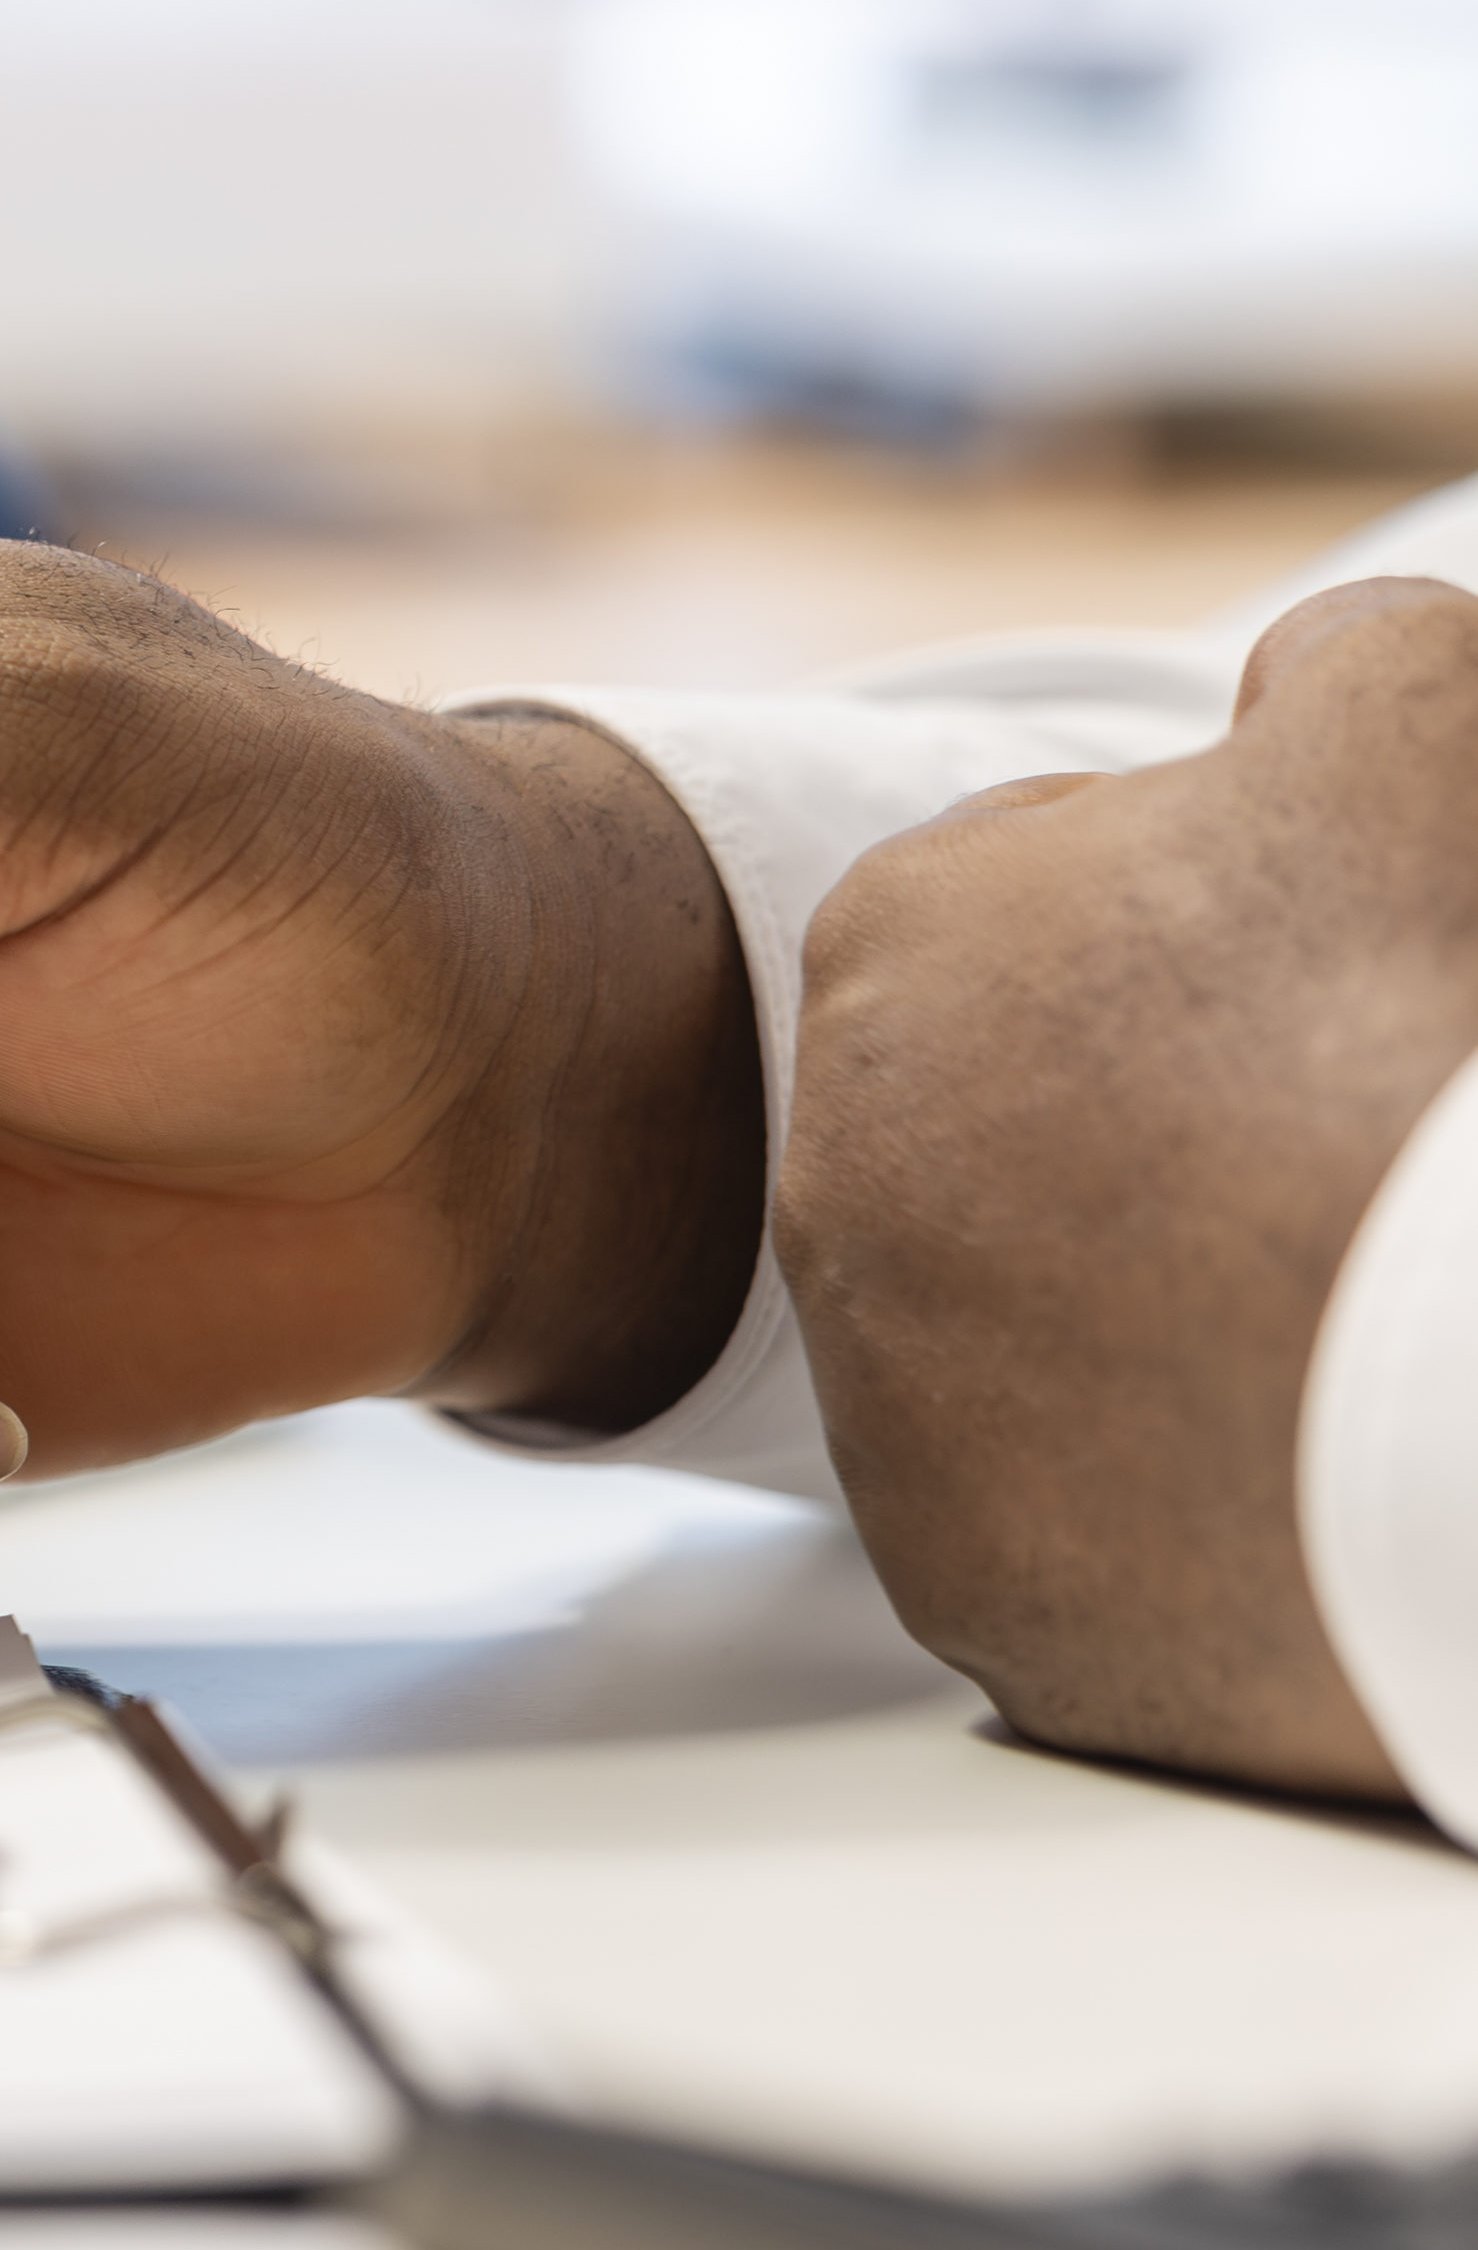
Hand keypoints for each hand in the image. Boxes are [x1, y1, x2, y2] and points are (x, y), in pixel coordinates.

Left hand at [783, 578, 1477, 1802]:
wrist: (1465, 1398)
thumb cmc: (1424, 1036)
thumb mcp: (1424, 730)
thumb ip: (1354, 665)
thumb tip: (1313, 668)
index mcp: (900, 943)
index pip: (1030, 892)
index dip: (1212, 915)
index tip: (1330, 962)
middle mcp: (833, 1181)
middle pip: (1025, 1117)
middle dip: (1173, 1113)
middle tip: (1355, 1127)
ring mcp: (890, 1402)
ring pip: (1041, 1318)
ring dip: (1176, 1297)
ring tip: (1352, 1290)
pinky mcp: (974, 1584)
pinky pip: (1078, 1518)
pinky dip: (1187, 1483)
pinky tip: (1321, 1438)